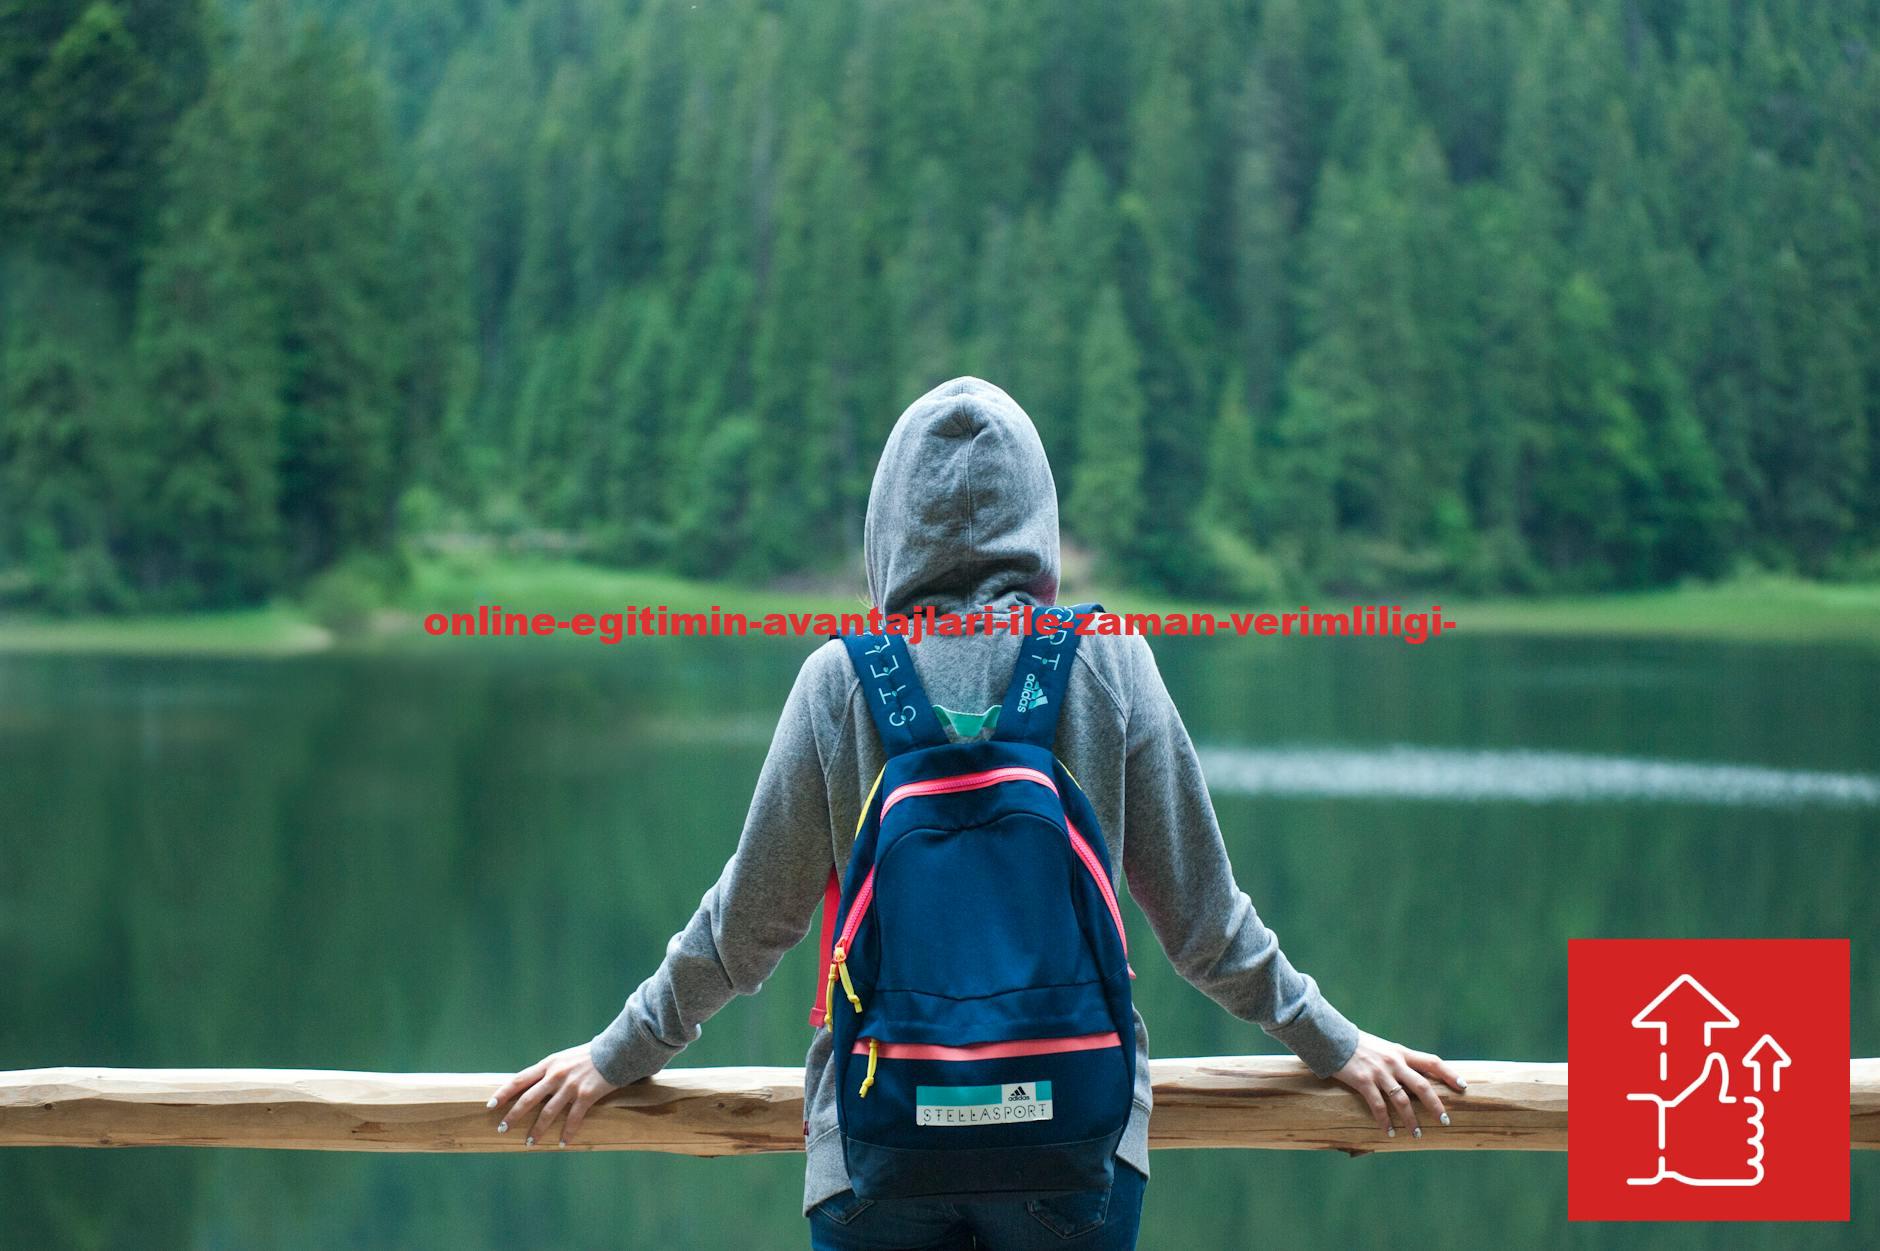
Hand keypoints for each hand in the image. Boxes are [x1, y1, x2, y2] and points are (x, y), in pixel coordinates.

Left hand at [489, 1043, 620, 1147]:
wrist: (615, 1050)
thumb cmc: (589, 1056)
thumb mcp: (564, 1058)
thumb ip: (549, 1071)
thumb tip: (533, 1087)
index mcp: (548, 1064)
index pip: (519, 1080)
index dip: (503, 1093)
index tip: (490, 1105)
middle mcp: (556, 1075)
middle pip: (528, 1099)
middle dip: (513, 1116)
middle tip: (502, 1129)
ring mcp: (570, 1086)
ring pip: (548, 1113)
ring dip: (537, 1130)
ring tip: (530, 1143)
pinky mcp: (586, 1095)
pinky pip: (573, 1118)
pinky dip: (567, 1132)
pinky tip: (562, 1143)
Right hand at [1331, 1030, 1466, 1138]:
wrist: (1333, 1038)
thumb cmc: (1359, 1046)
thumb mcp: (1384, 1049)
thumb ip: (1399, 1061)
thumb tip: (1416, 1076)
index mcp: (1401, 1052)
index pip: (1432, 1062)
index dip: (1450, 1074)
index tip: (1463, 1087)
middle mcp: (1394, 1062)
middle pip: (1422, 1086)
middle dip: (1436, 1105)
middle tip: (1445, 1121)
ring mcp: (1379, 1072)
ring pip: (1402, 1100)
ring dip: (1411, 1120)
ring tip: (1416, 1134)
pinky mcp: (1363, 1081)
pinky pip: (1378, 1106)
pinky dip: (1384, 1121)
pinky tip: (1388, 1132)